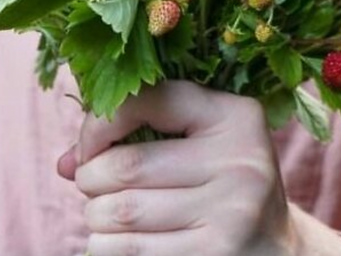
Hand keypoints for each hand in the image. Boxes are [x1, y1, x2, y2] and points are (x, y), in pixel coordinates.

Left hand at [57, 80, 295, 255]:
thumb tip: (64, 163)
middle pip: (127, 165)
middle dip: (90, 178)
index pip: (148, 100)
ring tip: (99, 214)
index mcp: (235, 115)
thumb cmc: (220, 184)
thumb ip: (138, 136)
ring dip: (94, 216)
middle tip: (89, 184)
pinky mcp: (216, 254)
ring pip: (123, 212)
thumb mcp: (198, 144)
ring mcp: (232, 212)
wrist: (276, 250)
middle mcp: (239, 159)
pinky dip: (105, 247)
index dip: (100, 123)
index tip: (88, 146)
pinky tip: (111, 241)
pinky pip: (133, 250)